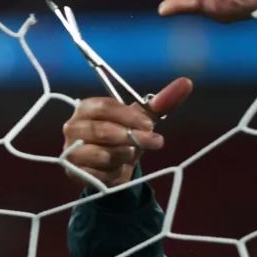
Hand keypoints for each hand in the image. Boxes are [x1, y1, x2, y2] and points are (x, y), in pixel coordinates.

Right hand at [63, 77, 192, 186]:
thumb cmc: (122, 136)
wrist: (106, 166)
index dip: (130, 116)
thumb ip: (161, 102)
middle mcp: (73, 127)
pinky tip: (118, 169)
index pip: (105, 107)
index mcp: (86, 108)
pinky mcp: (73, 172)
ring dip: (125, 156)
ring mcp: (70, 150)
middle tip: (155, 142)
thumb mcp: (141, 119)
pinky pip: (98, 174)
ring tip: (132, 155)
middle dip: (133, 137)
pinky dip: (114, 173)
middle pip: (102, 130)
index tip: (150, 124)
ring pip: (102, 154)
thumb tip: (186, 82)